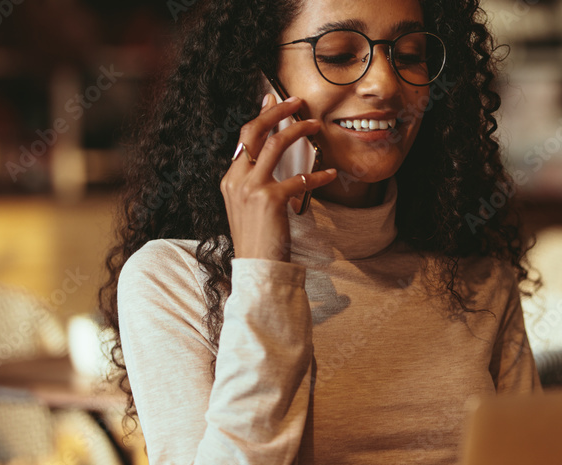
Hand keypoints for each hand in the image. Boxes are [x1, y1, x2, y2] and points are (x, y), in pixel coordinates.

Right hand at [220, 95, 337, 260]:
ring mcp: (250, 188)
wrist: (256, 267)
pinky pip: (299, 178)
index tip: (272, 100)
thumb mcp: (248, 206)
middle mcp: (236, 179)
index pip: (244, 138)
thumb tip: (271, 159)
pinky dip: (318, 175)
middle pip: (254, 132)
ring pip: (274, 145)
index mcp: (230, 178)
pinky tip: (331, 175)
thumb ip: (254, 182)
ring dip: (297, 130)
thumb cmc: (259, 238)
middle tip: (296, 101)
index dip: (260, 116)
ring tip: (315, 125)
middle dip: (276, 112)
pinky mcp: (269, 200)